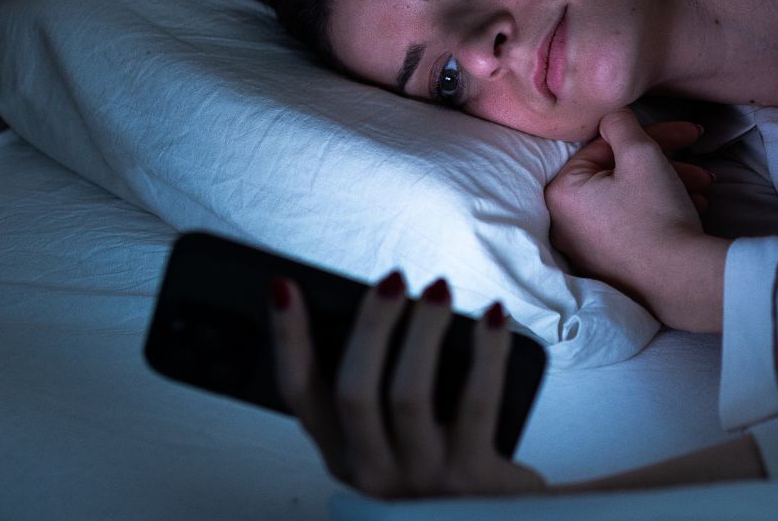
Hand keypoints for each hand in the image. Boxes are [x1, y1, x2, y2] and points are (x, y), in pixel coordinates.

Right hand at [269, 271, 545, 499]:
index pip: (299, 393)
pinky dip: (486, 351)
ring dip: (424, 331)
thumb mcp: (392, 443)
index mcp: (343, 455)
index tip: (285, 287)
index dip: (288, 338)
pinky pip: (477, 401)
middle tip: (392, 280)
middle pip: (354, 390)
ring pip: (409, 394)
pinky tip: (493, 317)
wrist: (493, 518)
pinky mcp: (472, 476)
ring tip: (437, 289)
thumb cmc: (442, 471)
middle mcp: (373, 471)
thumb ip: (377, 394)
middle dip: (370, 325)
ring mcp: (421, 477)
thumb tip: (378, 304)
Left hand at [545, 110, 729, 331]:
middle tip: (701, 167)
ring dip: (671, 185)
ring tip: (704, 190)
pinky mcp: (609, 264)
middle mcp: (565, 224)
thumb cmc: (656, 213)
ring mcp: (586, 248)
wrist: (680, 280)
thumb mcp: (641, 154)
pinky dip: (661, 210)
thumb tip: (612, 115)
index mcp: (561, 192)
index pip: (605, 146)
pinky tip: (693, 208)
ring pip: (631, 198)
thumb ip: (621, 124)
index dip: (650, 135)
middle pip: (619, 173)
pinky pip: (632, 223)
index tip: (685, 135)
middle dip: (665, 164)